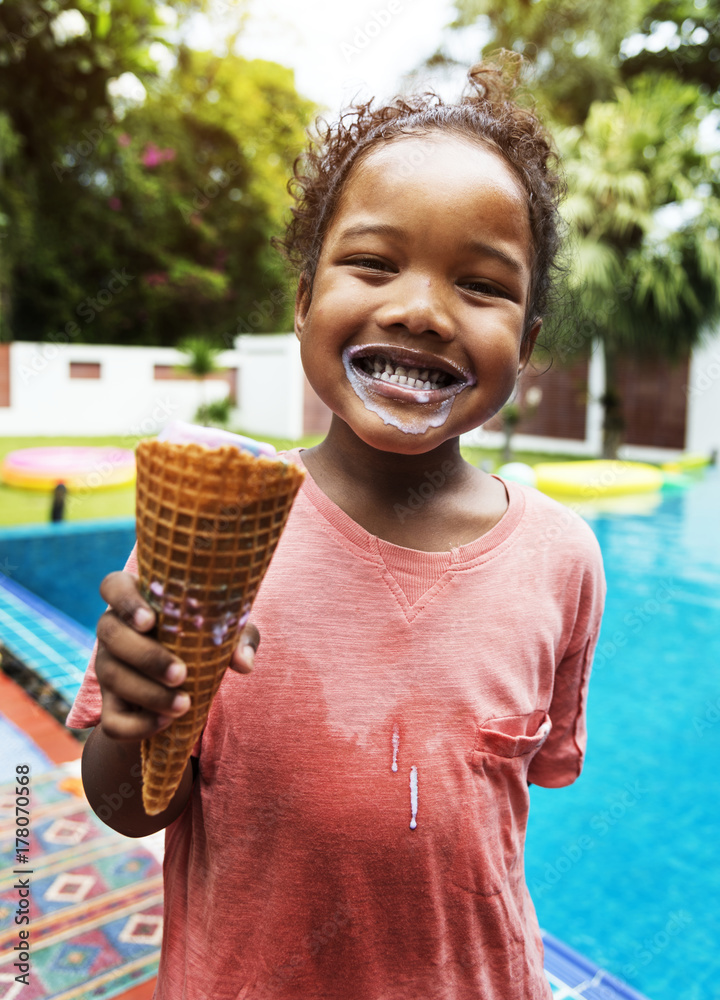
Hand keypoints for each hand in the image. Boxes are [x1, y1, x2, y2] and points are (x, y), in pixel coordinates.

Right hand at [95, 571, 259, 740]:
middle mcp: (114, 630)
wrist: (187, 689)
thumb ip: (238, 638)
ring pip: (111, 676)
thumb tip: (243, 662)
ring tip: (184, 705)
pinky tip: (166, 722)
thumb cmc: (204, 643)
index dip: (126, 601)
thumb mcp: (226, 634)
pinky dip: (138, 726)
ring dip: (148, 694)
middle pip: (109, 633)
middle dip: (146, 656)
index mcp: (138, 602)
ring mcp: (107, 667)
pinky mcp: (111, 705)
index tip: (150, 621)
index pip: (113, 586)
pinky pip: (112, 721)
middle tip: (181, 675)